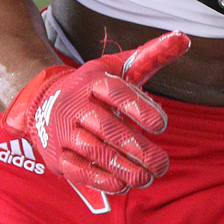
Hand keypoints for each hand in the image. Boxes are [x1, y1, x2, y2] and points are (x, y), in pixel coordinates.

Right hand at [2, 31, 189, 195]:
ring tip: (147, 178)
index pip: (117, 93)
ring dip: (123, 168)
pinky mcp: (56, 155)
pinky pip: (78, 170)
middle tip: (162, 164)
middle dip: (138, 149)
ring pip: (94, 151)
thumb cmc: (91, 86)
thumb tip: (183, 39)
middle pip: (107, 128)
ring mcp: (62, 131)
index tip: (162, 125)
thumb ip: (150, 56)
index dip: (140, 109)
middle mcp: (74, 105)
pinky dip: (101, 180)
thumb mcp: (117, 68)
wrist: (40, 101)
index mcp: (91, 80)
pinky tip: (122, 184)